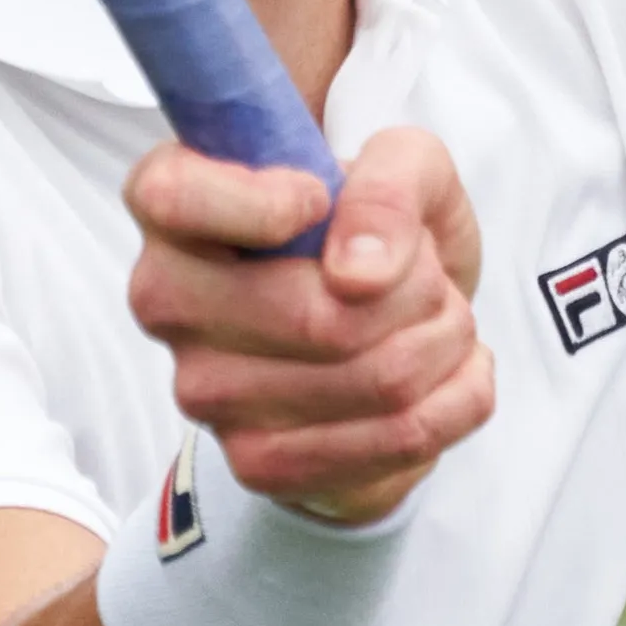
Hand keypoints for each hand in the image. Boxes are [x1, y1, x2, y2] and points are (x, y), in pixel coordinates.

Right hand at [122, 126, 494, 523]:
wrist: (383, 325)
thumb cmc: (374, 227)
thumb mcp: (402, 163)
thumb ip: (387, 183)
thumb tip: (358, 274)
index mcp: (172, 202)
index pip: (173, 196)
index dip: (262, 201)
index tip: (321, 196)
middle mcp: (167, 299)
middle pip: (320, 316)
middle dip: (418, 288)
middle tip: (430, 272)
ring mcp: (203, 391)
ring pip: (375, 379)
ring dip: (445, 339)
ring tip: (444, 318)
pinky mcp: (256, 462)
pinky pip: (398, 438)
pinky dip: (459, 396)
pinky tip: (452, 367)